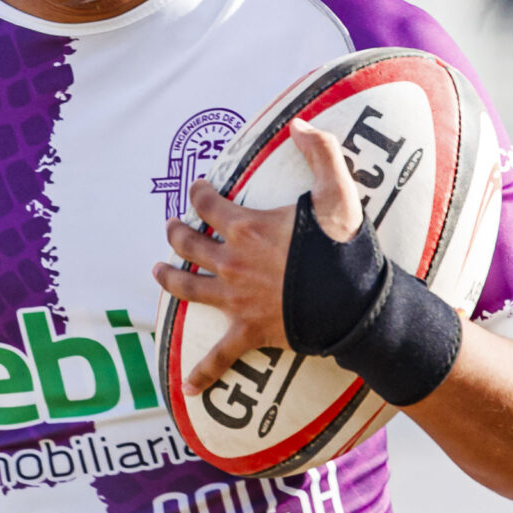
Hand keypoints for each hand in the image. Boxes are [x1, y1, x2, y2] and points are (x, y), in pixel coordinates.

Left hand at [152, 119, 363, 393]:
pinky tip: (188, 387)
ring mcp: (237, 299)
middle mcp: (233, 263)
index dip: (198, 194)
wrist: (356, 305)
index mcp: (248, 229)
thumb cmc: (346, 251)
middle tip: (171, 228)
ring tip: (156, 272)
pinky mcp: (249, 332)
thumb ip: (321, 154)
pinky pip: (220, 356)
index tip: (194, 189)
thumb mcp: (339, 194)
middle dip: (176, 234)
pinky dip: (204, 372)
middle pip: (190, 245)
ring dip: (169, 279)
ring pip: (188, 289)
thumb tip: (300, 125)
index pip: (209, 204)